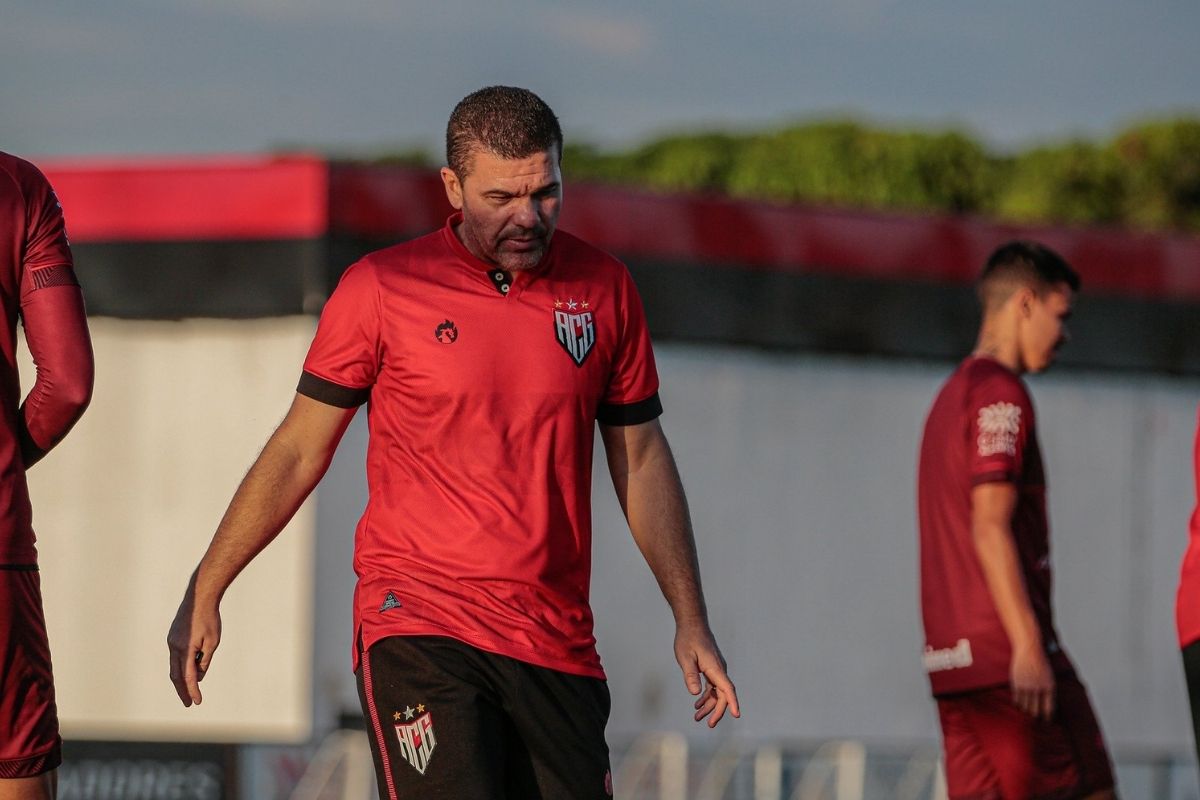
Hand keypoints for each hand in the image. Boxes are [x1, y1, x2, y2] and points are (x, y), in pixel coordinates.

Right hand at [166, 575, 220, 706]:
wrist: (199, 597)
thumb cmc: (209, 619)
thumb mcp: (212, 642)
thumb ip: (204, 660)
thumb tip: (197, 676)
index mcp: (185, 649)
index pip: (188, 676)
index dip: (192, 690)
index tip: (197, 702)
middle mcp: (174, 647)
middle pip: (176, 675)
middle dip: (182, 690)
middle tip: (188, 703)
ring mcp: (171, 641)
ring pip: (174, 666)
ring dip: (181, 679)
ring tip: (189, 690)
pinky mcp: (172, 636)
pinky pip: (175, 656)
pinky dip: (181, 666)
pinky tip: (189, 670)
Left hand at [675, 622, 739, 727]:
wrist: (692, 624)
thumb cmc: (688, 639)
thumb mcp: (685, 658)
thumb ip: (690, 675)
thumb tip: (696, 694)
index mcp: (715, 668)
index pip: (727, 689)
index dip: (733, 703)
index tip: (737, 715)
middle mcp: (719, 670)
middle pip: (723, 695)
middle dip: (717, 711)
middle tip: (709, 725)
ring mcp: (716, 669)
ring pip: (717, 692)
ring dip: (709, 705)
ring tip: (697, 717)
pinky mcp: (712, 668)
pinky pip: (713, 686)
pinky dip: (706, 696)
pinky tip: (697, 704)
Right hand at [1010, 644, 1053, 719]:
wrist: (1030, 650)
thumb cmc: (1041, 663)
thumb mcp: (1049, 677)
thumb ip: (1047, 690)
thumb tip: (1045, 705)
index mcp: (1049, 687)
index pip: (1048, 708)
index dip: (1047, 716)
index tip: (1046, 721)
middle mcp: (1038, 688)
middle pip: (1036, 710)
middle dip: (1036, 716)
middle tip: (1035, 721)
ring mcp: (1027, 686)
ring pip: (1025, 706)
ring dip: (1026, 711)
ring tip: (1026, 714)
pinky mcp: (1017, 683)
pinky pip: (1017, 699)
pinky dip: (1018, 704)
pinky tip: (1019, 705)